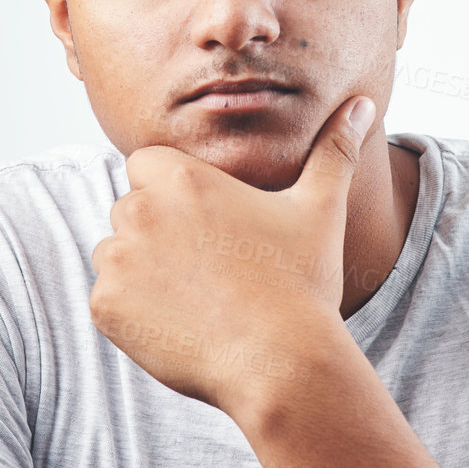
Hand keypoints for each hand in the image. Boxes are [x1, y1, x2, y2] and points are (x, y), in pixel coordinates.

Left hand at [89, 93, 375, 416]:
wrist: (280, 363)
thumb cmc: (301, 283)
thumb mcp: (320, 209)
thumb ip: (332, 151)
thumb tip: (362, 104)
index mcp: (181, 178)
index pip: (146, 166)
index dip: (172, 192)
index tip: (206, 224)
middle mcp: (140, 211)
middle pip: (130, 210)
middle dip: (157, 233)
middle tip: (208, 268)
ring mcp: (118, 261)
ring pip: (114, 254)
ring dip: (140, 271)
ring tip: (194, 298)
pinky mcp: (106, 308)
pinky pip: (107, 301)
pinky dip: (132, 314)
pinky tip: (178, 325)